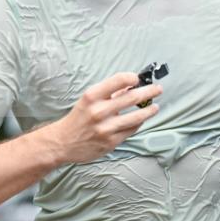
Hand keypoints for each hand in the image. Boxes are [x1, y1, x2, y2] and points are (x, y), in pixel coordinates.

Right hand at [46, 72, 160, 164]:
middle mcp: (99, 111)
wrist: (62, 143)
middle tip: (157, 89)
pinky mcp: (111, 142)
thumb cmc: (77, 119)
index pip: (118, 80)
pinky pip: (131, 130)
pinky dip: (138, 123)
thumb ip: (108, 93)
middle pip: (132, 97)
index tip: (138, 78)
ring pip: (136, 116)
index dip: (132, 77)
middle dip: (149, 92)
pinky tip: (141, 120)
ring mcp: (106, 128)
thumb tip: (130, 86)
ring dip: (149, 110)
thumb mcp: (88, 101)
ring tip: (155, 107)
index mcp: (92, 97)